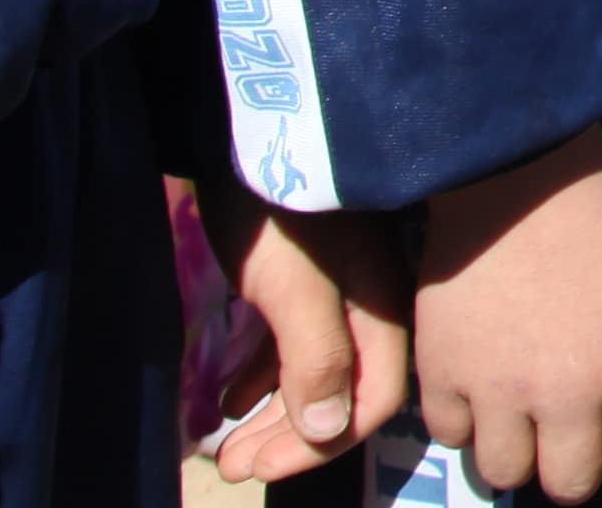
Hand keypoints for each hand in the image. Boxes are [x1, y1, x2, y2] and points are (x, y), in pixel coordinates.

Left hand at [194, 186, 414, 483]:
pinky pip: (290, 345)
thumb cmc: (273, 210)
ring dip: (270, 415)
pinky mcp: (300, 277)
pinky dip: (260, 378)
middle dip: (288, 438)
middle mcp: (366, 304)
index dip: (318, 444)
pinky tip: (225, 398)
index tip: (260, 470)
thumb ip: (317, 356)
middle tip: (230, 467)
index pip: (371, 400)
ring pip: (312, 372)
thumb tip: (327, 429)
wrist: (245, 132)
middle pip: (341, 392)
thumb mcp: (293, 286)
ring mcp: (336, 289)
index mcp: (378, 307)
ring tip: (222, 446)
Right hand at [411, 125, 601, 498]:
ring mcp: (499, 388)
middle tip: (574, 440)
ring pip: (505, 472)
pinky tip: (480, 391)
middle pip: (570, 485)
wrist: (513, 167)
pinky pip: (451, 435)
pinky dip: (466, 421)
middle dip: (578, 470)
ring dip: (520, 451)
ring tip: (524, 420)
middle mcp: (569, 391)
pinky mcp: (441, 374)